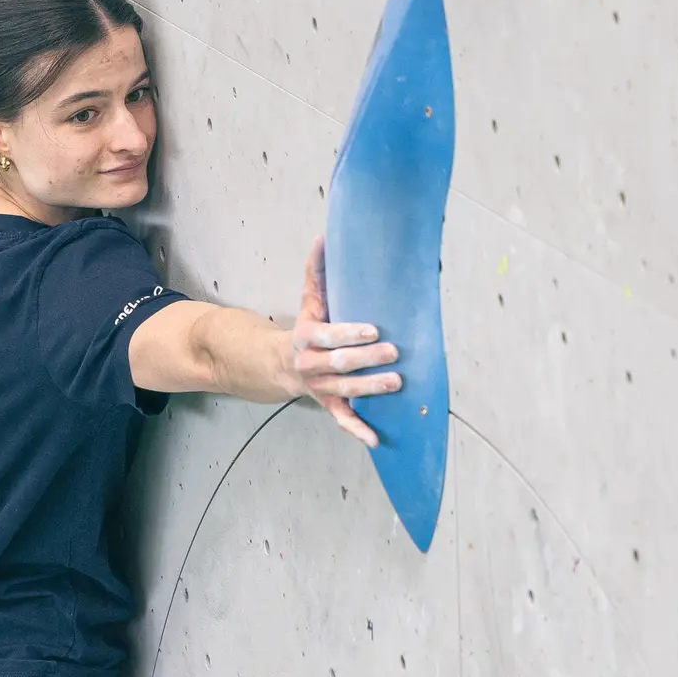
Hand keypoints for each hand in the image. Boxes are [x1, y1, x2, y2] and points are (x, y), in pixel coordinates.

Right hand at [287, 238, 399, 446]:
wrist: (280, 365)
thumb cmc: (306, 329)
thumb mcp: (309, 300)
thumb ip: (316, 271)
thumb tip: (323, 237)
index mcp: (305, 337)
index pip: (327, 336)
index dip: (349, 333)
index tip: (374, 329)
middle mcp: (310, 365)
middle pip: (338, 365)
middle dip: (367, 359)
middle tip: (394, 352)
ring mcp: (319, 387)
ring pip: (345, 390)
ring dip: (371, 389)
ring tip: (397, 383)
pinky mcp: (328, 404)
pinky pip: (342, 419)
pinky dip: (357, 430)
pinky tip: (375, 438)